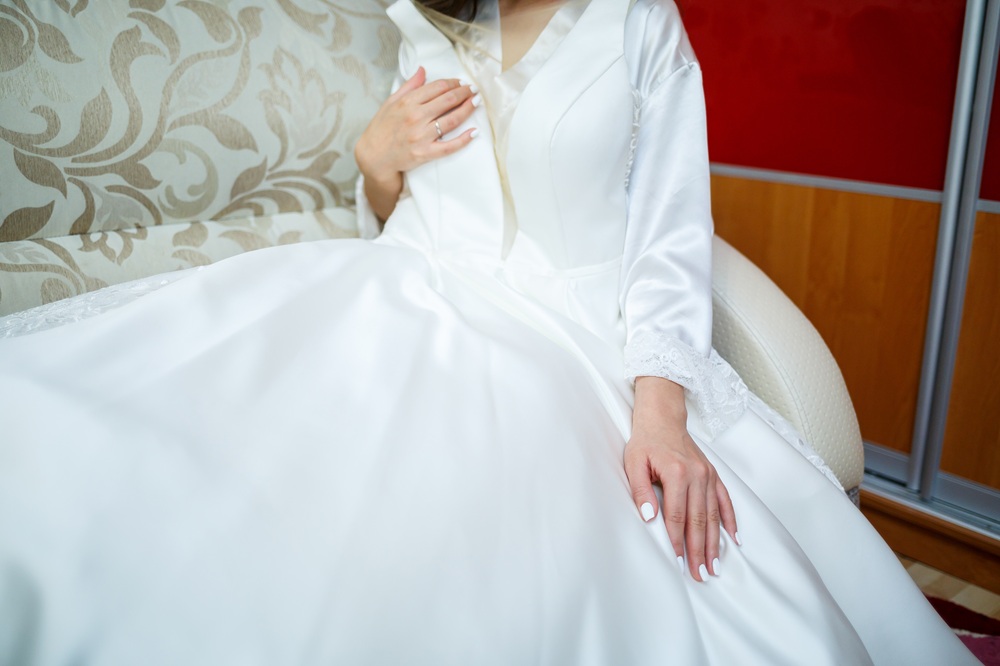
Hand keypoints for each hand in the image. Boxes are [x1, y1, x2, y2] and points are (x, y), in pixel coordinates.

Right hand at [354, 67, 480, 220]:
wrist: (373, 156)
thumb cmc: (381, 128)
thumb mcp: (391, 102)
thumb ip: (409, 86)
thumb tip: (423, 70)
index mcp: (408, 102)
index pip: (438, 87)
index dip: (453, 83)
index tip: (461, 82)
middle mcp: (416, 117)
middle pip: (448, 100)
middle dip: (465, 92)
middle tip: (474, 90)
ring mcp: (421, 136)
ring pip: (452, 119)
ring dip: (468, 109)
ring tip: (477, 102)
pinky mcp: (425, 153)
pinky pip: (449, 146)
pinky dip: (464, 140)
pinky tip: (474, 132)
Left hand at [624, 376, 738, 581]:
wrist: (663, 419)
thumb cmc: (646, 442)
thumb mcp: (634, 463)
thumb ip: (640, 490)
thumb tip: (649, 516)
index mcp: (677, 473)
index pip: (677, 516)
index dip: (678, 541)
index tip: (678, 562)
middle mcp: (697, 475)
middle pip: (699, 521)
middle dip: (699, 551)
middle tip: (701, 575)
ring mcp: (708, 476)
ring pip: (713, 515)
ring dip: (714, 543)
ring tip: (714, 566)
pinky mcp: (713, 475)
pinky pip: (725, 501)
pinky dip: (730, 521)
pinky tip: (734, 539)